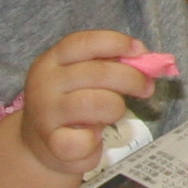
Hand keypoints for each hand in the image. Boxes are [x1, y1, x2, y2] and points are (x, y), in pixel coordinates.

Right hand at [8, 31, 154, 181]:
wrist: (42, 144)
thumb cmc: (72, 104)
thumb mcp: (84, 78)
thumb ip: (109, 64)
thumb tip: (143, 56)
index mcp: (52, 60)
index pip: (84, 42)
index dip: (117, 43)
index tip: (139, 51)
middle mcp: (45, 83)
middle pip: (99, 73)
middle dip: (132, 79)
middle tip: (146, 88)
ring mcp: (46, 113)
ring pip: (98, 103)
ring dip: (116, 108)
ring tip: (112, 114)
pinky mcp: (53, 143)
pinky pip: (88, 139)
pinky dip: (97, 140)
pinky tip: (93, 138)